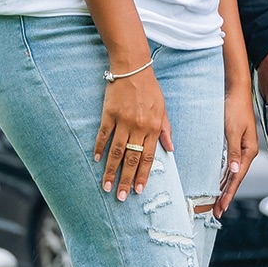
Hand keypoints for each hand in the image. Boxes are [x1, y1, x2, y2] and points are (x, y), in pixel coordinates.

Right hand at [97, 65, 172, 200]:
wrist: (133, 69)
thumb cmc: (150, 90)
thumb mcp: (163, 109)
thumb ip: (165, 129)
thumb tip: (170, 148)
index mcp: (154, 127)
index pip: (149, 157)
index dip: (143, 174)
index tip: (139, 190)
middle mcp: (139, 127)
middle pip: (132, 158)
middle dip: (127, 179)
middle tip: (121, 197)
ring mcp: (123, 121)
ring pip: (117, 151)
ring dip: (111, 171)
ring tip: (107, 186)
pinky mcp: (108, 115)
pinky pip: (103, 135)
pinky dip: (100, 148)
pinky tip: (97, 161)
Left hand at [216, 82, 258, 217]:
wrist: (236, 92)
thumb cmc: (234, 109)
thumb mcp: (233, 131)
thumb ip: (233, 152)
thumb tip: (234, 172)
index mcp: (248, 151)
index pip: (237, 178)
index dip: (228, 195)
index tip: (219, 209)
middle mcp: (246, 153)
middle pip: (235, 180)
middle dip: (225, 196)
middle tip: (215, 212)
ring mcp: (241, 149)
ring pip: (232, 174)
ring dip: (224, 188)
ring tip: (215, 203)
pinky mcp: (235, 144)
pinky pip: (229, 166)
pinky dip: (224, 177)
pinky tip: (219, 183)